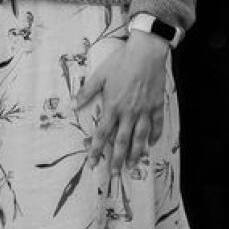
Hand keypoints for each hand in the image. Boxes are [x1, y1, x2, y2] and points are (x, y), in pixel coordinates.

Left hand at [75, 31, 167, 170]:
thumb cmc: (120, 62)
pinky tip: (150, 145)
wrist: (145, 54)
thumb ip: (86, 92)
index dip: (96, 150)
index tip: (92, 163)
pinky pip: (156, 126)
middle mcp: (129, 113)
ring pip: (140, 138)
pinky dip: (153, 137)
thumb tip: (72, 105)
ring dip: (136, 154)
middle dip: (117, 160)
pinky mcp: (156, 107)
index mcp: (113, 106)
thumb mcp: (100, 75)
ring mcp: (144, 111)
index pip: (102, 134)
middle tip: (115, 174)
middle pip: (122, 142)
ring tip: (132, 166)